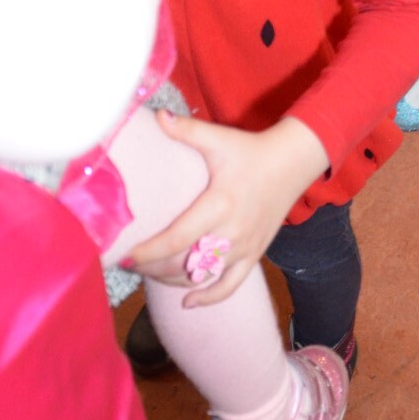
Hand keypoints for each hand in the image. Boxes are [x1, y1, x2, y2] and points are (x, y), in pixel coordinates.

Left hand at [124, 113, 329, 305]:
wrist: (293, 162)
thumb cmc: (251, 150)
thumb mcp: (220, 139)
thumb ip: (187, 130)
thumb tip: (158, 116)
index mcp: (220, 204)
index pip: (177, 238)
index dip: (149, 252)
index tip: (125, 256)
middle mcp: (232, 232)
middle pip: (185, 264)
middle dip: (152, 268)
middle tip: (129, 262)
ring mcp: (244, 247)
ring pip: (203, 277)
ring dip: (173, 281)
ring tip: (149, 274)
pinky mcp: (254, 254)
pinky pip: (231, 284)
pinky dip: (210, 297)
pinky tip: (189, 302)